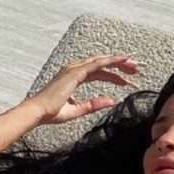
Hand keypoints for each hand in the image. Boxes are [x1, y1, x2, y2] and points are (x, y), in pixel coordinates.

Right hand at [25, 54, 141, 124]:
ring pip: (102, 61)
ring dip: (119, 62)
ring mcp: (74, 69)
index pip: (98, 73)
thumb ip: (94, 104)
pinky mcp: (76, 72)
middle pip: (102, 64)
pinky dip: (111, 60)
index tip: (126, 81)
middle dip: (120, 66)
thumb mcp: (77, 110)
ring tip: (134, 66)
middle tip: (136, 70)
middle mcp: (74, 70)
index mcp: (73, 78)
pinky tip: (123, 61)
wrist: (38, 112)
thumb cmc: (51, 113)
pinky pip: (98, 63)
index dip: (113, 76)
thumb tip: (112, 100)